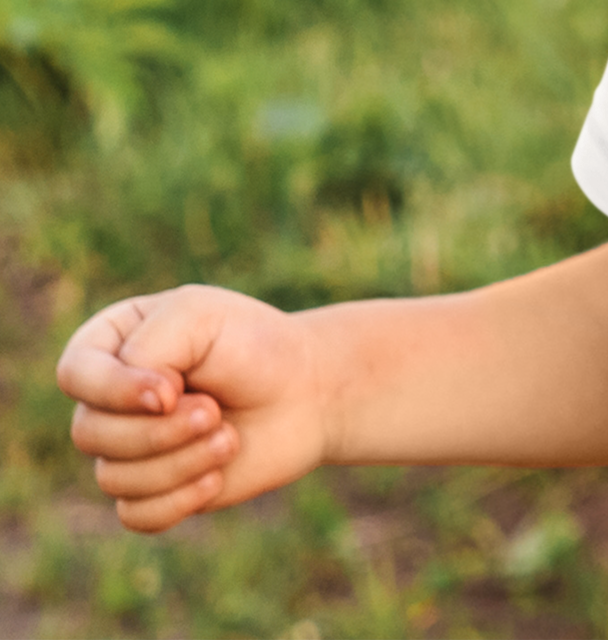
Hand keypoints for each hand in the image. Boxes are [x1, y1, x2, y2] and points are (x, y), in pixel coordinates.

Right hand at [56, 284, 330, 531]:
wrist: (307, 391)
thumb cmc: (254, 345)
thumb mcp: (202, 317)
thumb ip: (150, 346)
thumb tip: (139, 408)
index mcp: (114, 344)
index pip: (74, 373)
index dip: (115, 390)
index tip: (171, 389)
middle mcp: (111, 399)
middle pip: (89, 433)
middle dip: (159, 429)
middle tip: (214, 410)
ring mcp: (129, 447)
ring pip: (113, 477)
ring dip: (180, 460)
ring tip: (229, 436)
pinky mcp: (153, 490)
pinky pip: (136, 515)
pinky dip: (180, 498)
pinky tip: (218, 476)